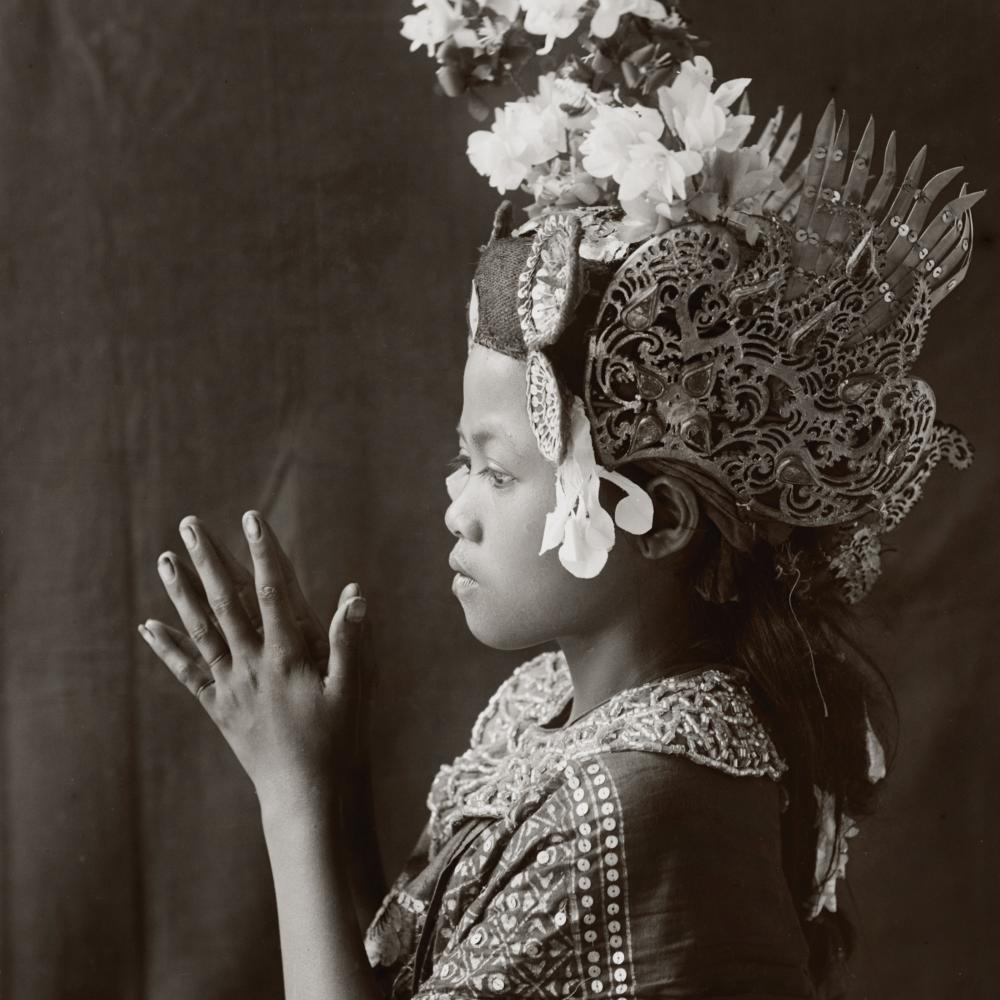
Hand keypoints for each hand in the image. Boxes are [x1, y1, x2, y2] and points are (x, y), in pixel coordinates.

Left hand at [139, 511, 368, 812]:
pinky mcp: (219, 706)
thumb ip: (351, 641)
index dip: (263, 553)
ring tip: (164, 559)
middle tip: (189, 525)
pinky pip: (187, 672)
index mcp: (287, 657)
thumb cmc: (337, 741)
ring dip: (180, 592)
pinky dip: (167, 647)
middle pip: (224, 602)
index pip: (271, 592)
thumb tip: (354, 594)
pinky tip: (148, 625)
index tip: (252, 519)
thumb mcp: (354, 690)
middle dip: (208, 560)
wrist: (305, 794)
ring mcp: (231, 685)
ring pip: (200, 630)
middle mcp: (252, 665)